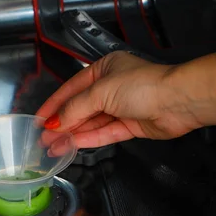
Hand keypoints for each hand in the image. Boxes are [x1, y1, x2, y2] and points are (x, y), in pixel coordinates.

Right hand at [36, 52, 201, 147]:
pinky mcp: (132, 125)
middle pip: (81, 107)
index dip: (54, 104)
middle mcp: (112, 87)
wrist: (178, 101)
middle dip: (62, 123)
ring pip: (92, 122)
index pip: (72, 87)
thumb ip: (75, 109)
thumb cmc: (141, 86)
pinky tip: (72, 146)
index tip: (38, 120)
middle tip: (41, 139)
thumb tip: (53, 124)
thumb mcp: (101, 91)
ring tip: (51, 147)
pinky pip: (105, 133)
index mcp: (104, 68)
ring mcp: (122, 107)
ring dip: (72, 134)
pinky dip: (89, 139)